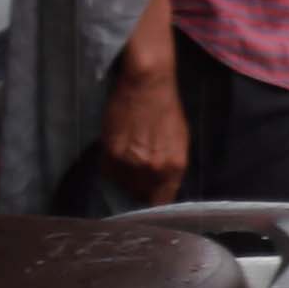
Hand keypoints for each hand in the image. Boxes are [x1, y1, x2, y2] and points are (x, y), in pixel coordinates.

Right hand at [99, 51, 187, 201]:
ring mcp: (131, 164)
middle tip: (136, 173)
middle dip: (138, 187)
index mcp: (175, 167)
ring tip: (126, 158)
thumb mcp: (180, 141)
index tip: (149, 196)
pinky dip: (110, 166)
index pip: (162, 202)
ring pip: (122, 185)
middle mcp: (154, 170)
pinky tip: (116, 151)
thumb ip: (170, 167)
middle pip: (141, 195)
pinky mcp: (112, 153)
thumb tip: (160, 185)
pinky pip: (108, 171)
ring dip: (123, 176)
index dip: (154, 200)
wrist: (147, 85)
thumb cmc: (166, 109)